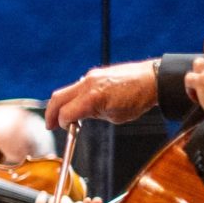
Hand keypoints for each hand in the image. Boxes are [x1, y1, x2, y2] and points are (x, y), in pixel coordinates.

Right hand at [44, 59, 160, 129]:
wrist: (153, 79)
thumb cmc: (139, 99)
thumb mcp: (115, 116)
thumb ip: (94, 116)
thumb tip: (82, 116)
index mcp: (91, 98)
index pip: (65, 113)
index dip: (62, 124)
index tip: (64, 129)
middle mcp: (87, 84)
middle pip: (57, 98)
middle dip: (51, 113)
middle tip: (50, 124)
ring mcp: (91, 77)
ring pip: (66, 91)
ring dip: (62, 104)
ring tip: (65, 116)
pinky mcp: (96, 73)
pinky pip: (78, 86)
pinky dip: (74, 97)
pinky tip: (80, 104)